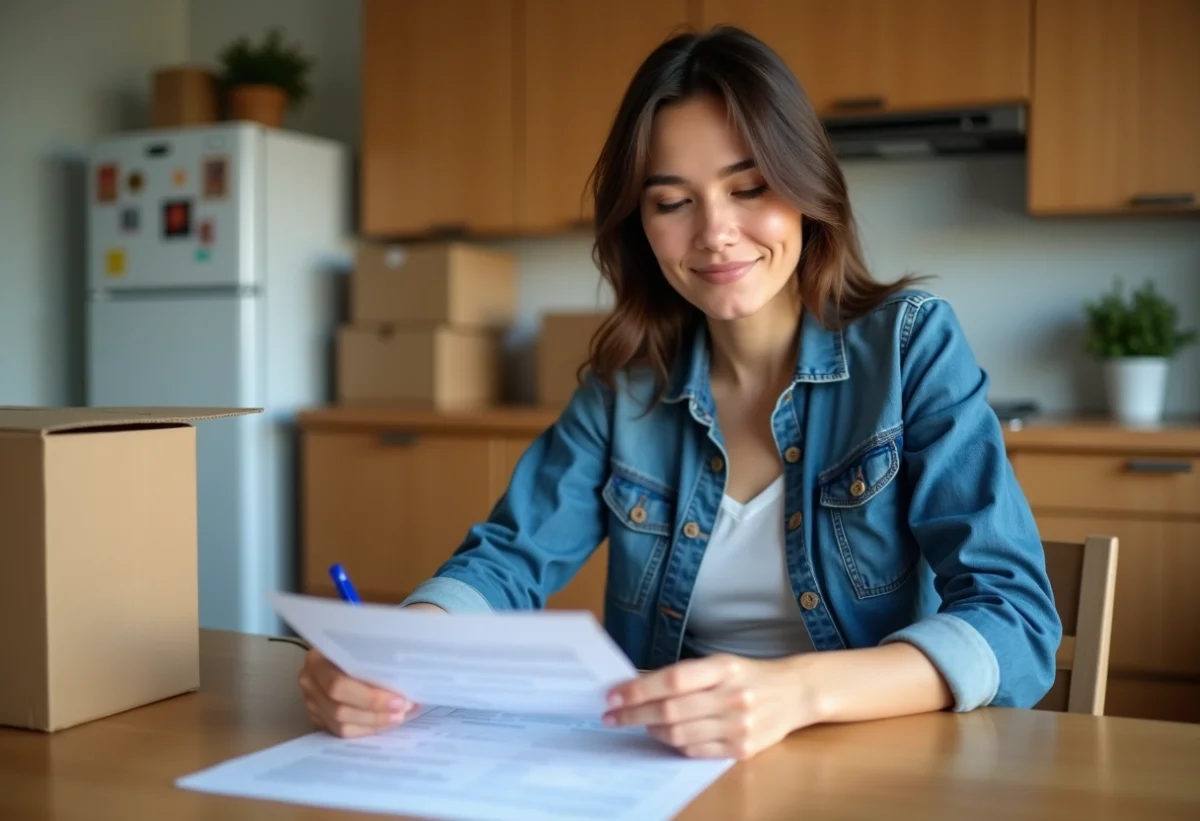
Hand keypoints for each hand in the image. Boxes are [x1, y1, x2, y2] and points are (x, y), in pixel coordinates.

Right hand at [295, 602, 443, 737]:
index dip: (371, 698)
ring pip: (341, 724)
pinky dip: (368, 728)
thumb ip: (387, 644)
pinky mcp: (320, 715)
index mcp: (318, 656)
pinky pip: (343, 731)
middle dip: (376, 713)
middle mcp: (310, 680)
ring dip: (374, 723)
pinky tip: (387, 720)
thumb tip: (413, 660)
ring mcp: (312, 700)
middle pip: (339, 709)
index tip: (400, 700)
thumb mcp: (378, 629)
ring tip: (400, 715)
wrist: (359, 637)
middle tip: (405, 709)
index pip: (340, 685)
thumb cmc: (371, 634)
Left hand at [602, 654, 820, 759]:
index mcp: (724, 668)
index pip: (672, 680)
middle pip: (671, 711)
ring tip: (640, 724)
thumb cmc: (747, 675)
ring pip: (679, 734)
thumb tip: (636, 685)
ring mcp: (739, 725)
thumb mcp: (719, 664)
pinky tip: (665, 735)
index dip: (638, 690)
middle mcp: (732, 697)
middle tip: (612, 715)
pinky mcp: (742, 749)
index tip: (613, 695)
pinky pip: (695, 751)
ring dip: (651, 730)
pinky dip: (674, 744)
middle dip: (634, 714)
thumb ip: (683, 675)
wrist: (794, 694)